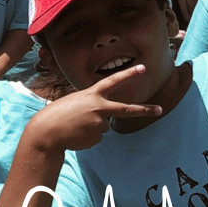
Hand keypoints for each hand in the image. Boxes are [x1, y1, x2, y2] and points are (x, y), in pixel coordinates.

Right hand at [25, 64, 161, 152]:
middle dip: (145, 110)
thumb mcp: (75, 102)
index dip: (128, 74)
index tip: (143, 68)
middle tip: (160, 109)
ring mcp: (99, 124)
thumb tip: (105, 122)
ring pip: (104, 127)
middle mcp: (99, 108)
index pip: (113, 81)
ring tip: (76, 126)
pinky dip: (88, 137)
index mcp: (92, 95)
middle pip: (126, 110)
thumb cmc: (57, 114)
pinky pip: (97, 138)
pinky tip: (76, 135)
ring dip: (92, 128)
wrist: (47, 132)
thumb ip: (92, 106)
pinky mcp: (96, 138)